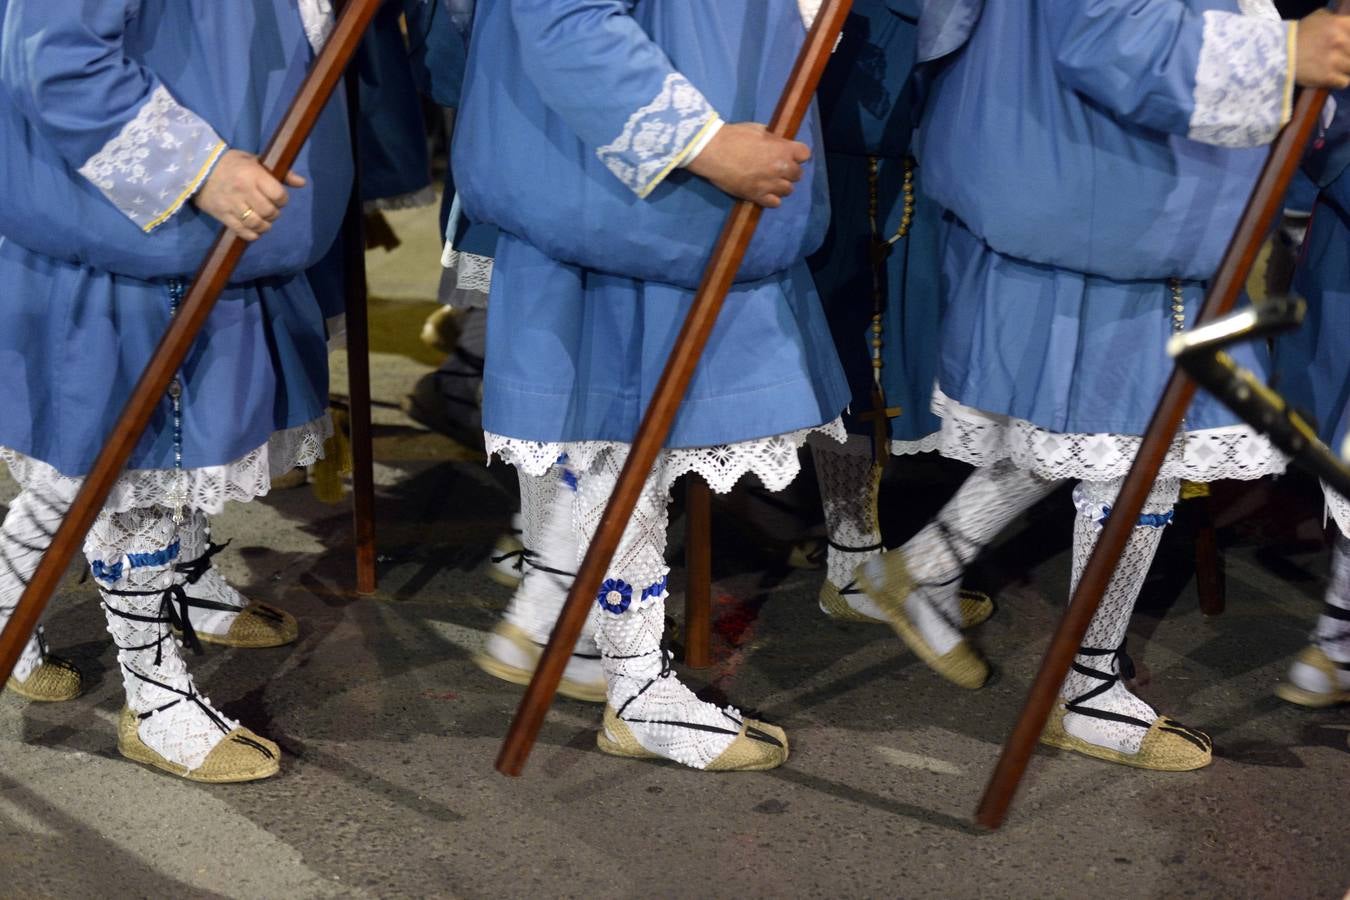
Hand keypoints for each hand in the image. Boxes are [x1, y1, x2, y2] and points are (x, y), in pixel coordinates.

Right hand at [192, 149, 306, 240]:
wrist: (196, 168)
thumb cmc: (230, 163)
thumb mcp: (254, 160)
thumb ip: (280, 173)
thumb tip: (302, 183)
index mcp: (252, 175)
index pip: (278, 195)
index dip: (282, 199)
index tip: (278, 198)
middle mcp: (243, 191)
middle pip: (269, 212)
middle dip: (274, 213)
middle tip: (269, 209)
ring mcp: (232, 205)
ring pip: (257, 224)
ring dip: (265, 225)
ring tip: (263, 220)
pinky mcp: (223, 216)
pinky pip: (243, 232)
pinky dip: (253, 234)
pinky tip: (254, 228)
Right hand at [685, 122, 810, 207]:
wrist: (713, 151)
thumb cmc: (733, 136)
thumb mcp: (757, 129)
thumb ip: (772, 139)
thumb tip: (778, 143)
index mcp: (783, 149)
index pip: (805, 154)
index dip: (798, 154)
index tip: (790, 154)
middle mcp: (781, 168)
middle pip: (798, 174)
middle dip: (790, 171)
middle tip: (777, 168)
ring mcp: (770, 184)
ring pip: (788, 190)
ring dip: (781, 185)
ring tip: (770, 181)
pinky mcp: (757, 196)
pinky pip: (775, 203)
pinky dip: (772, 198)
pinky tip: (764, 192)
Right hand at [1296, 9, 1349, 88]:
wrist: (1276, 55)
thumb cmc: (1295, 35)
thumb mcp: (1317, 18)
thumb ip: (1334, 19)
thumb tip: (1345, 25)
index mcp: (1340, 24)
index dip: (1349, 42)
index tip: (1345, 47)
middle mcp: (1341, 41)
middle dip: (1347, 55)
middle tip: (1338, 58)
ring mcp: (1335, 60)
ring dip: (1343, 69)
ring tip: (1333, 69)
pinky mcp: (1328, 77)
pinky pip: (1345, 82)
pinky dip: (1338, 81)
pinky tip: (1330, 78)